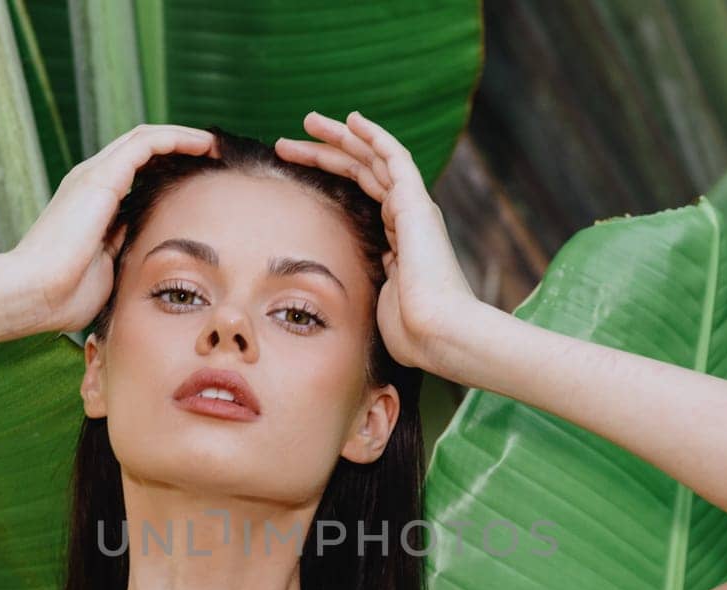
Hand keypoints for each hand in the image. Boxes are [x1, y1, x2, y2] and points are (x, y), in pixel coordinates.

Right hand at [5, 124, 217, 332]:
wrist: (35, 294)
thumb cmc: (65, 295)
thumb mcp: (106, 270)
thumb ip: (122, 252)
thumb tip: (141, 244)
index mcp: (92, 204)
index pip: (134, 172)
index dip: (167, 169)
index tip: (200, 179)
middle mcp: (91, 182)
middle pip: (141, 149)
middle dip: (178, 148)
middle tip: (214, 155)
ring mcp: (93, 175)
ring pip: (145, 139)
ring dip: (183, 138)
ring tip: (215, 145)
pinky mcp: (101, 177)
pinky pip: (146, 143)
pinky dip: (177, 139)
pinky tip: (204, 145)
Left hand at [275, 110, 477, 372]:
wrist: (437, 332)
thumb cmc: (410, 331)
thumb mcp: (375, 303)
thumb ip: (365, 287)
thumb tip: (347, 291)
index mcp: (398, 239)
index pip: (361, 196)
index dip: (329, 178)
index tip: (296, 168)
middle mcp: (408, 218)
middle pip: (362, 172)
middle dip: (326, 153)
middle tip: (289, 141)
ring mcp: (414, 208)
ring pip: (373, 159)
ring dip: (341, 138)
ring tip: (307, 121)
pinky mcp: (416, 203)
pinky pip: (395, 158)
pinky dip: (374, 136)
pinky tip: (351, 120)